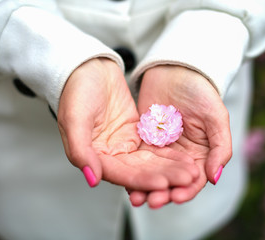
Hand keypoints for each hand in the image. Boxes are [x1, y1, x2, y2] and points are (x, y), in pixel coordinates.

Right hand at [57, 58, 198, 189]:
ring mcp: (124, 144)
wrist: (89, 67)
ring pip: (150, 162)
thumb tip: (93, 179)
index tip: (163, 184)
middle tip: (186, 180)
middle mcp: (110, 154)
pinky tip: (185, 159)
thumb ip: (80, 151)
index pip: (120, 174)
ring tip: (191, 172)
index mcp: (93, 156)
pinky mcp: (136, 133)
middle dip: (163, 177)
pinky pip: (155, 147)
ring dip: (170, 168)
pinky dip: (169, 154)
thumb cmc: (76, 91)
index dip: (141, 181)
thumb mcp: (73, 119)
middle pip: (139, 171)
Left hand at [128, 65, 231, 207]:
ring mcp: (161, 149)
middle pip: (171, 180)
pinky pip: (137, 159)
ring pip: (153, 173)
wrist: (176, 70)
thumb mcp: (216, 117)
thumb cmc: (200, 91)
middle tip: (152, 201)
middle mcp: (180, 156)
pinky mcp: (143, 140)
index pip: (194, 179)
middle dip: (162, 192)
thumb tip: (215, 178)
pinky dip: (133, 171)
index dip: (186, 190)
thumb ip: (220, 147)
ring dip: (146, 187)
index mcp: (200, 154)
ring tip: (136, 197)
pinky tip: (126, 180)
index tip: (175, 197)